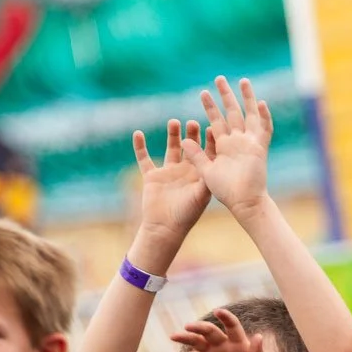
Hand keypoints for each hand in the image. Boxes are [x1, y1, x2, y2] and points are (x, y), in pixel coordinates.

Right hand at [133, 119, 210, 244]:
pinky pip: (144, 158)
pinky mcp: (152, 176)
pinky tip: (138, 133)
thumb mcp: (201, 195)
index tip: (212, 128)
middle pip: (189, 147)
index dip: (209, 141)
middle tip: (192, 123)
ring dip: (172, 135)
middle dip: (191, 134)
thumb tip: (214, 160)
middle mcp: (185, 171)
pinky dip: (140, 147)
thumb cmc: (186, 214)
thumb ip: (207, 177)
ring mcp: (168, 172)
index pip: (207, 153)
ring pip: (170, 148)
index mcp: (199, 174)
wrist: (165, 229)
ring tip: (174, 122)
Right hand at [174, 308, 266, 351]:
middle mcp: (223, 345)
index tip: (218, 311)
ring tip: (173, 336)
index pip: (232, 325)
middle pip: (210, 331)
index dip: (225, 317)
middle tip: (188, 326)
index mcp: (238, 342)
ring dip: (186, 337)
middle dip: (199, 327)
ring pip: (197, 341)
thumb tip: (258, 337)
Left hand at [181, 76, 272, 222]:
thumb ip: (196, 156)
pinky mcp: (260, 149)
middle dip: (226, 96)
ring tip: (243, 81)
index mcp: (223, 146)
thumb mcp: (206, 172)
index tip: (203, 92)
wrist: (244, 204)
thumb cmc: (225, 192)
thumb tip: (183, 141)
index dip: (210, 107)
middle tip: (219, 78)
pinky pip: (264, 130)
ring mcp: (250, 143)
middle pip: (232, 113)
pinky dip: (264, 117)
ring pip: (249, 115)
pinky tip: (261, 103)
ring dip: (247, 99)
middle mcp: (237, 141)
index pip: (215, 120)